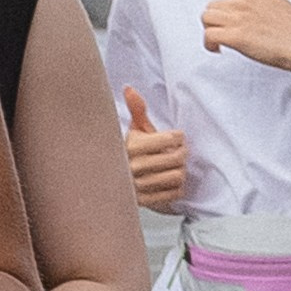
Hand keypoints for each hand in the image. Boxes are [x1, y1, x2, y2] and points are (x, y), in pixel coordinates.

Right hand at [121, 86, 188, 213]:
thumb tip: (129, 88)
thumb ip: (137, 109)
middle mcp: (134, 167)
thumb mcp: (133, 130)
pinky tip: (169, 180)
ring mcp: (138, 186)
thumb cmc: (128, 151)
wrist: (109, 179)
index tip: (175, 138)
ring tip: (174, 166)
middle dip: (182, 153)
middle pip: (176, 158)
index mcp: (132, 146)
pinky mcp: (144, 202)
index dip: (178, 137)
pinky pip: (173, 194)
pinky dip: (177, 187)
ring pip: (177, 176)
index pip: (170, 140)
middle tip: (179, 152)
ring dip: (180, 170)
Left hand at [201, 0, 290, 78]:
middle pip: (211, 6)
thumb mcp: (275, 2)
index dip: (226, 15)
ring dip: (209, 31)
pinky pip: (208, 35)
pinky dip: (209, 44)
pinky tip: (219, 50)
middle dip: (213, 22)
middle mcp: (244, 2)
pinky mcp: (236, 35)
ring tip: (220, 43)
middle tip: (223, 36)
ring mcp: (239, 18)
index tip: (233, 27)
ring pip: (206, 18)